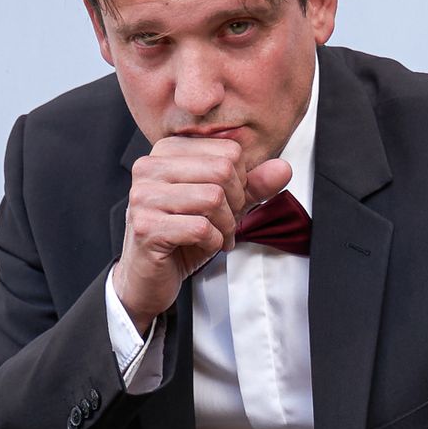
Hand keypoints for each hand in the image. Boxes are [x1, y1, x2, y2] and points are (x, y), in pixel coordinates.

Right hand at [116, 136, 292, 330]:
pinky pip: (201, 228)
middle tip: (227, 223)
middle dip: (235, 204)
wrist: (147, 277)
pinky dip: (213, 242)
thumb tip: (283, 168)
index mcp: (166, 151)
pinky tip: (204, 246)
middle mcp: (149, 167)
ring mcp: (144, 196)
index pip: (228, 151)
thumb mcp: (221, 206)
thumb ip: (251, 185)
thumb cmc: (180, 236)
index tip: (228, 203)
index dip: (240, 182)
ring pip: (213, 198)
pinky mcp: (146, 227)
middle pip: (222, 171)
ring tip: (218, 236)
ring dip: (226, 225)